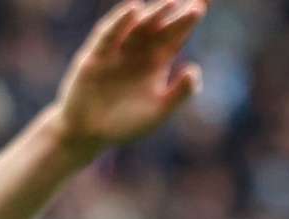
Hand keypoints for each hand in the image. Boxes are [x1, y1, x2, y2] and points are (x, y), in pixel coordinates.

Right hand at [52, 0, 205, 154]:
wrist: (87, 134)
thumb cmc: (124, 125)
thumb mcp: (157, 113)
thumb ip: (178, 94)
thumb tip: (194, 70)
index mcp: (156, 62)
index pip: (176, 37)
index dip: (188, 22)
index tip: (201, 7)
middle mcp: (138, 50)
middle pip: (160, 26)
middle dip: (176, 13)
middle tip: (196, 3)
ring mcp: (117, 50)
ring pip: (138, 26)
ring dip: (154, 14)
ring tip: (171, 3)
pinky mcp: (96, 54)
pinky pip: (109, 34)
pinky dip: (120, 22)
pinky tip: (133, 10)